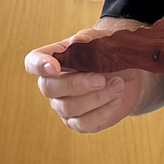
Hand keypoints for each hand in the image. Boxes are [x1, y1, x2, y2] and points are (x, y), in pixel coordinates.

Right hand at [24, 30, 144, 133]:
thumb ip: (90, 40)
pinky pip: (83, 124)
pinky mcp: (79, 122)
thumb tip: (76, 40)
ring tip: (119, 85)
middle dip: (77, 84)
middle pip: (50, 88)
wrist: (129, 73)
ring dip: (97, 97)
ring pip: (69, 107)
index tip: (54, 66)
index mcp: (55, 60)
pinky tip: (116, 100)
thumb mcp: (104, 41)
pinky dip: (102, 112)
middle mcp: (54, 85)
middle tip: (101, 79)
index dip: (39, 65)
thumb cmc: (110, 54)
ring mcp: (64, 106)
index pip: (33, 62)